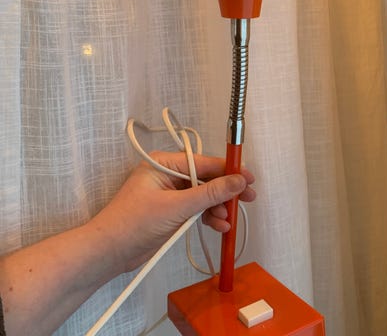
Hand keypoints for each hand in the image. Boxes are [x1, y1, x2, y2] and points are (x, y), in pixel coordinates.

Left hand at [88, 151, 255, 272]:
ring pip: (204, 196)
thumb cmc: (133, 223)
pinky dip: (208, 217)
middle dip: (226, 191)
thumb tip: (237, 181)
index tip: (249, 178)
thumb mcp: (176, 207)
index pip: (204, 162)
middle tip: (248, 199)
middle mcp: (169, 175)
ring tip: (228, 220)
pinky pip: (197, 209)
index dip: (228, 170)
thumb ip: (210, 194)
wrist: (108, 253)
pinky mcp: (172, 211)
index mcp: (165, 163)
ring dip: (218, 207)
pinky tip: (219, 226)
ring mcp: (171, 194)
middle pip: (207, 179)